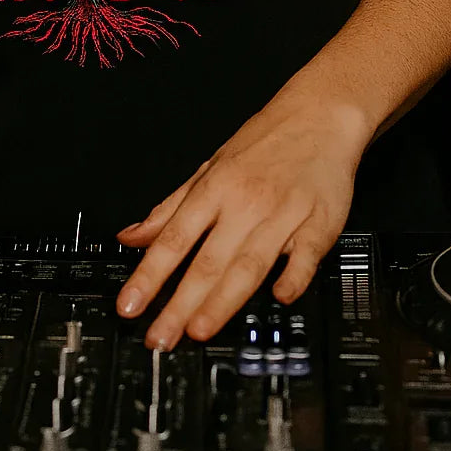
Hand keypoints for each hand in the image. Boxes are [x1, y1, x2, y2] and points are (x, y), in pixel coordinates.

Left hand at [114, 89, 369, 346]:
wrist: (319, 114)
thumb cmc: (264, 142)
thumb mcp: (209, 166)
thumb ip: (171, 208)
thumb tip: (131, 236)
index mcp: (215, 188)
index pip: (174, 239)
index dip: (149, 275)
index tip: (129, 305)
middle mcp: (245, 202)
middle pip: (208, 260)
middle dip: (180, 303)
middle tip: (160, 336)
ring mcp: (283, 212)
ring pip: (250, 263)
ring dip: (224, 299)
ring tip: (199, 329)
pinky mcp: (320, 221)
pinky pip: (306, 254)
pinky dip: (294, 276)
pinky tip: (280, 296)